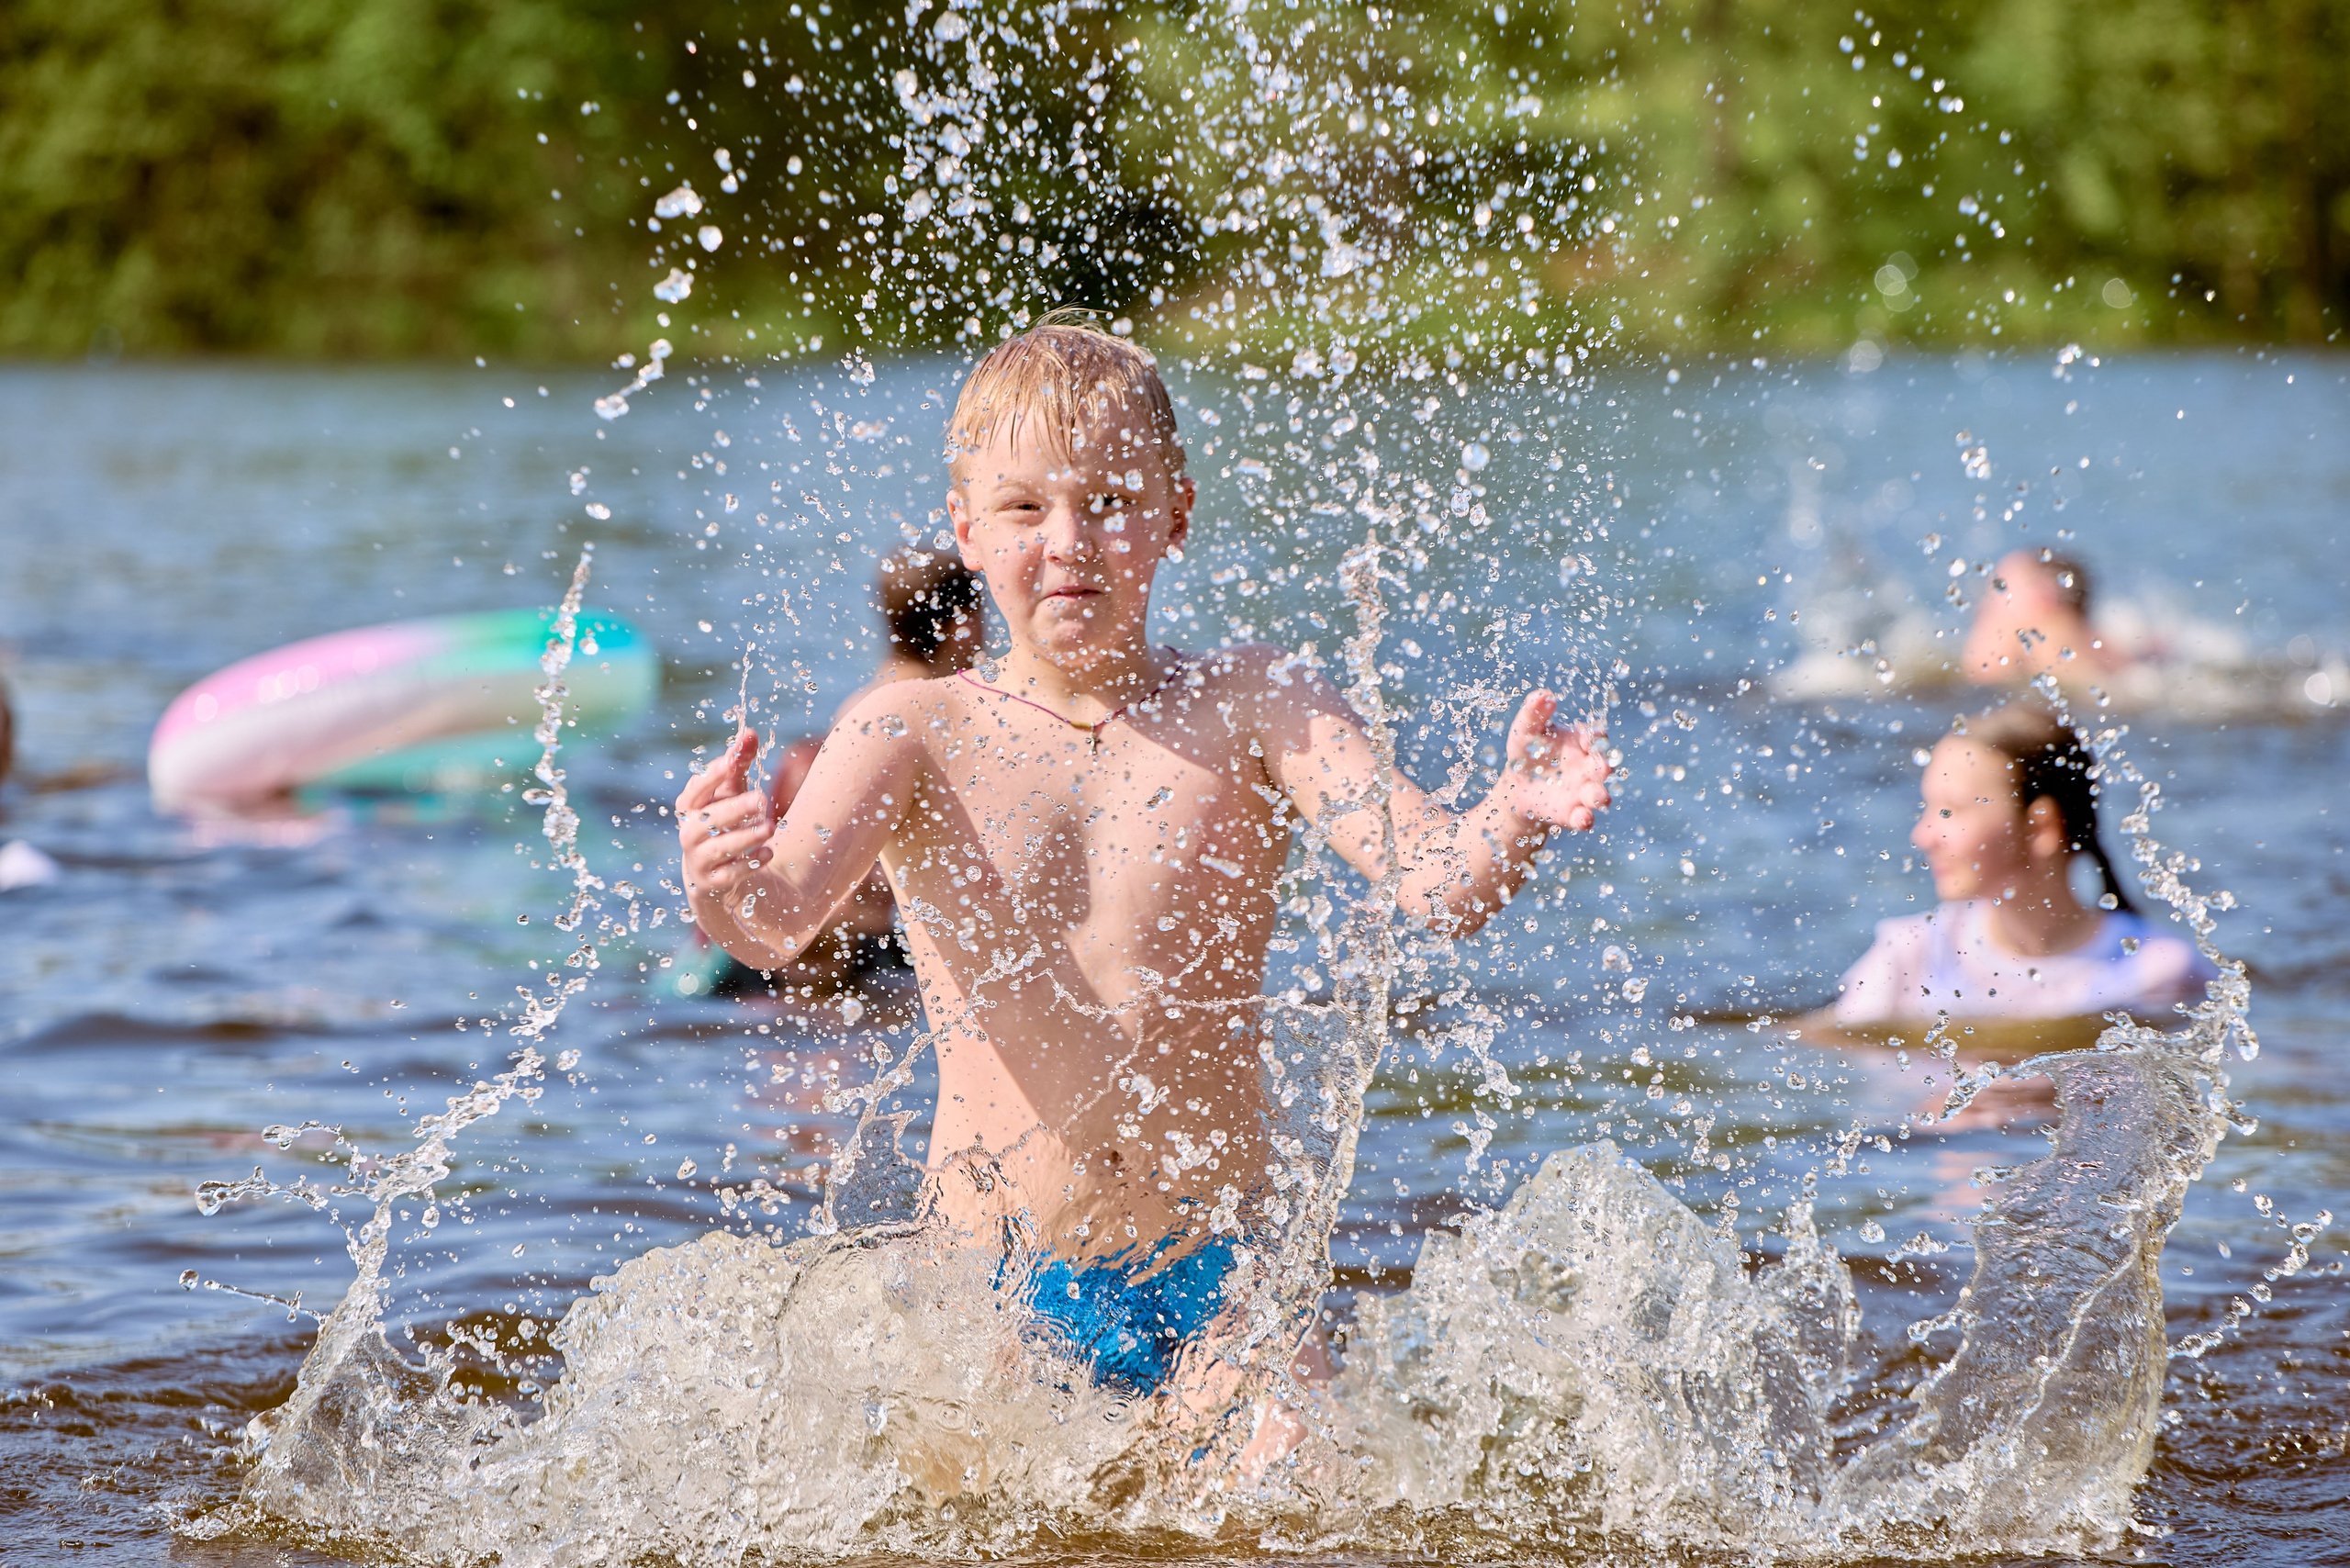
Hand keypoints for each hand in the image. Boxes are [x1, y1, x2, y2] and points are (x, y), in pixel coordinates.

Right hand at [676, 728, 774, 903]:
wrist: (715, 872)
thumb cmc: (723, 820)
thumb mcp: (730, 791)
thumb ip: (737, 763)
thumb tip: (748, 732)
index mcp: (690, 807)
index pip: (695, 790)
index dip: (711, 776)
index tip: (731, 761)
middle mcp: (689, 833)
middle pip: (705, 821)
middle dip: (733, 809)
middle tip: (762, 798)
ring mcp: (699, 859)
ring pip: (716, 848)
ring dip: (744, 837)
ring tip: (770, 827)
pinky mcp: (713, 883)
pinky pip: (729, 875)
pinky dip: (749, 864)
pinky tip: (768, 853)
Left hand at [1502, 689, 1610, 831]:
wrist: (1515, 786)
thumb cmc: (1526, 752)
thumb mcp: (1525, 731)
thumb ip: (1534, 712)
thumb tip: (1545, 694)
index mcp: (1582, 742)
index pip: (1596, 736)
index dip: (1597, 737)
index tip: (1591, 737)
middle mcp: (1588, 767)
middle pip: (1604, 765)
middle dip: (1606, 765)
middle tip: (1603, 766)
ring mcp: (1583, 791)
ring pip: (1600, 794)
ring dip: (1601, 796)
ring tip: (1597, 798)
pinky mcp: (1573, 813)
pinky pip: (1585, 817)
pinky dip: (1586, 819)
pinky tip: (1582, 818)